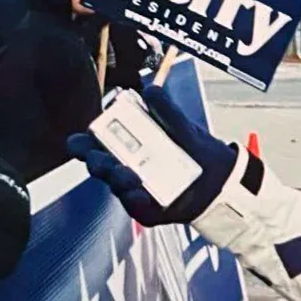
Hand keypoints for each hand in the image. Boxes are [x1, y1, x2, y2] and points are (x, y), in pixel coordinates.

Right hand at [67, 84, 238, 226]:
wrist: (220, 176)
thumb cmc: (193, 148)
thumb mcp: (181, 124)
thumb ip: (165, 108)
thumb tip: (150, 91)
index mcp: (125, 143)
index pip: (92, 143)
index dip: (81, 143)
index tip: (83, 141)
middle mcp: (123, 166)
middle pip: (97, 164)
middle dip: (97, 162)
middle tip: (105, 160)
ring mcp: (133, 188)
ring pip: (114, 185)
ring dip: (117, 179)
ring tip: (130, 175)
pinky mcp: (146, 208)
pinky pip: (135, 207)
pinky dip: (135, 200)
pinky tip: (141, 193)